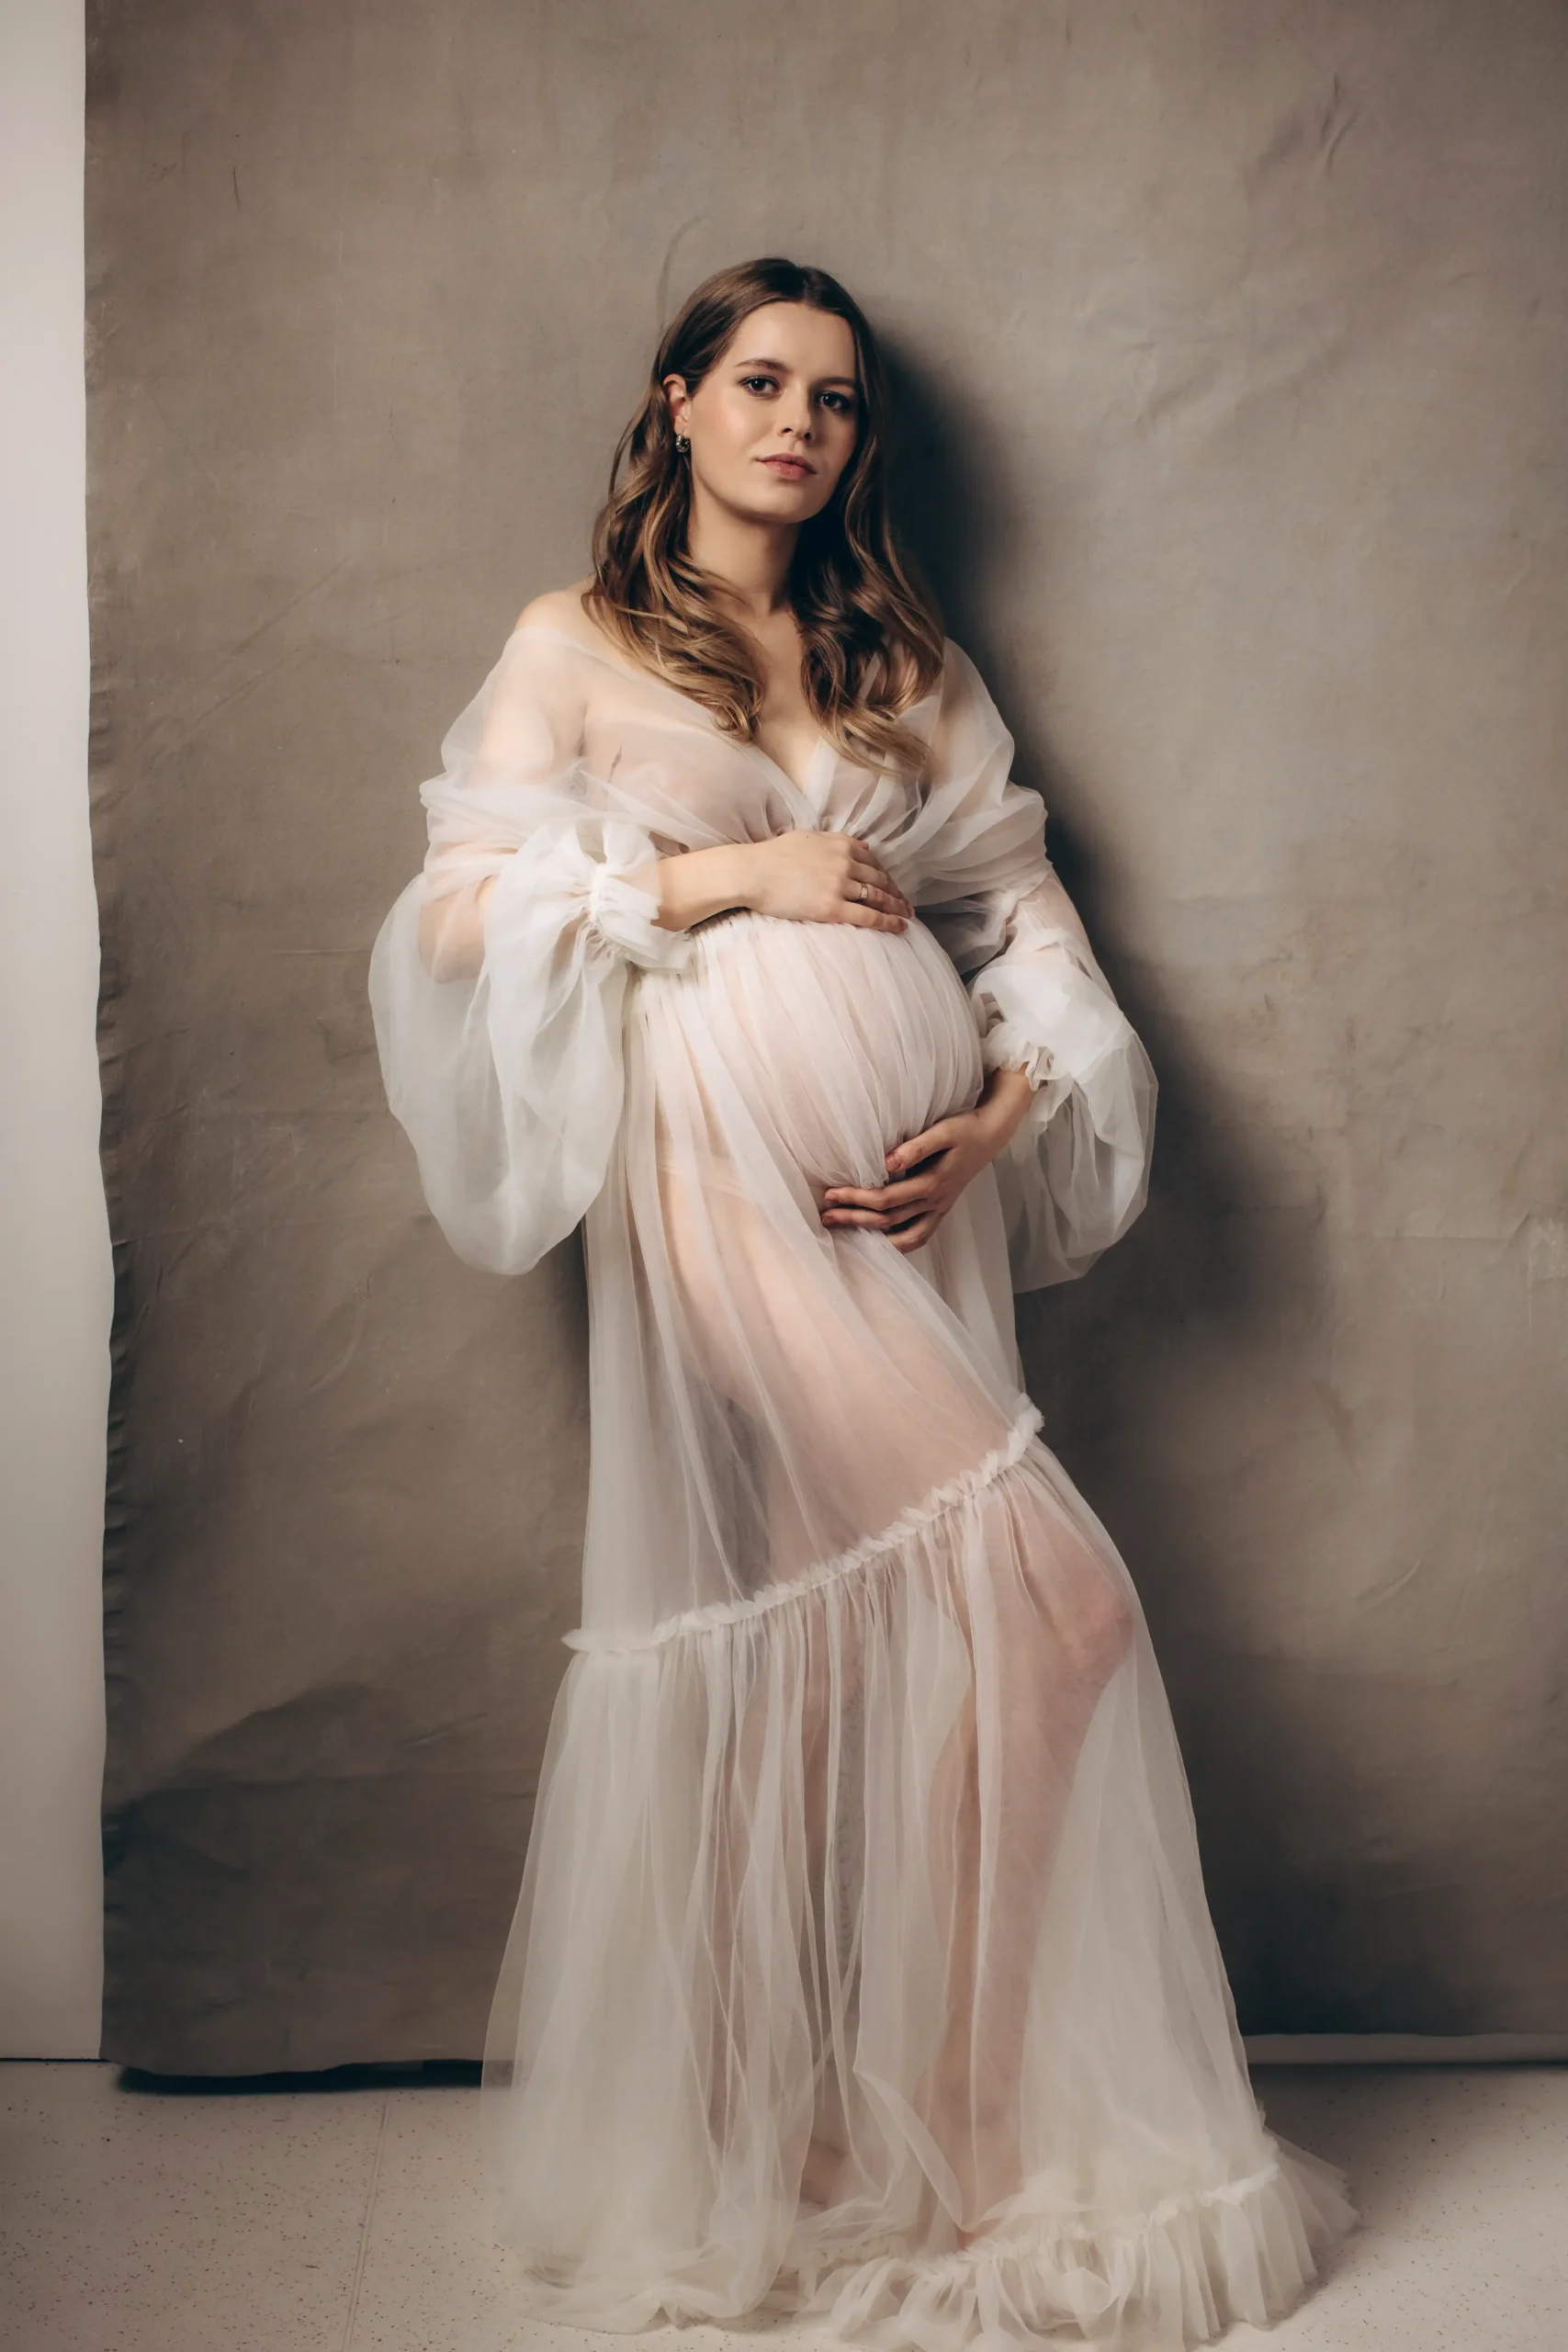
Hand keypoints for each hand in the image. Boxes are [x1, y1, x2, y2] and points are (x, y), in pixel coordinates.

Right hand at [737, 832, 911, 930]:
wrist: (752, 872)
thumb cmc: (773, 856)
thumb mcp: (808, 837)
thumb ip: (835, 841)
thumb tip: (862, 846)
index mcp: (840, 844)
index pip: (873, 862)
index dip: (886, 876)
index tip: (892, 886)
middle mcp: (845, 862)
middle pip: (880, 880)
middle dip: (896, 893)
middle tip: (907, 904)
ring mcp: (840, 885)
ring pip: (878, 897)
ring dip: (897, 907)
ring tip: (906, 916)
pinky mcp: (832, 907)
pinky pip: (868, 915)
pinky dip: (888, 921)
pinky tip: (899, 926)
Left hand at [821, 1066, 1034, 1252]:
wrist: (990, 1134)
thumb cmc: (964, 1129)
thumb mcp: (943, 1131)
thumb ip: (915, 1148)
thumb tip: (886, 1162)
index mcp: (932, 1184)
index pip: (885, 1199)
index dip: (856, 1199)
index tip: (831, 1193)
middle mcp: (935, 1202)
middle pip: (888, 1221)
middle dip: (854, 1219)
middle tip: (825, 1216)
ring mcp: (939, 1209)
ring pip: (903, 1237)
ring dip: (872, 1237)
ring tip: (845, 1234)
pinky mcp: (941, 1210)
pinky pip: (919, 1236)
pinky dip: (898, 1244)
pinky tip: (878, 1241)